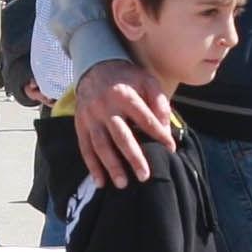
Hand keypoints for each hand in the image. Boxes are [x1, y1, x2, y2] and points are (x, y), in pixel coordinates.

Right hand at [73, 58, 172, 186]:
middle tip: (145, 176)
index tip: (171, 148)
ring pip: (101, 145)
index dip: (159, 134)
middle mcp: (105, 107)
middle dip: (134, 158)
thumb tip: (165, 128)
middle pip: (121, 136)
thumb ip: (158, 101)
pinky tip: (100, 181)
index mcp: (124, 95)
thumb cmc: (126, 77)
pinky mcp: (80, 124)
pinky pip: (85, 148)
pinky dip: (92, 166)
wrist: (94, 67)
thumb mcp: (146, 80)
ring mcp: (91, 117)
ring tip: (123, 184)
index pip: (144, 118)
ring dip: (111, 166)